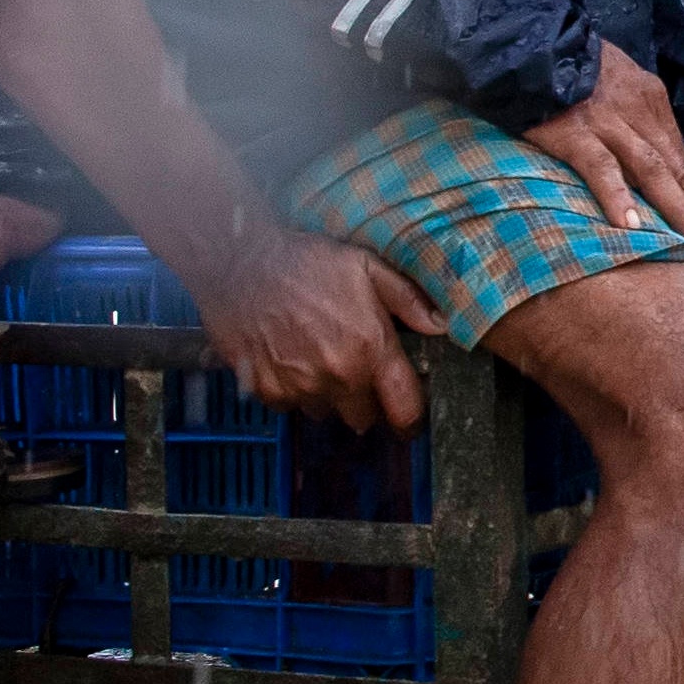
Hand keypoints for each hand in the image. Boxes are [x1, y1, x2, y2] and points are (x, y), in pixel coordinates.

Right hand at [189, 212, 443, 433]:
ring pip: (324, 412)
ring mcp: (299, 387)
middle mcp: (337, 377)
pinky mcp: (266, 390)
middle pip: (363, 418)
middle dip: (364, 400)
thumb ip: (409, 300)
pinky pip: (289, 405)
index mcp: (370, 350)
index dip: (410, 420)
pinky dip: (291, 389)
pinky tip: (288, 357)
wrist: (241, 263)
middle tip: (354, 369)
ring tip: (316, 356)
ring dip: (326, 395)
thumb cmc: (306, 262)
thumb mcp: (367, 267)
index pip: (403, 410)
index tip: (408, 421)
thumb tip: (442, 326)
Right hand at [518, 39, 683, 240]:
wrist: (529, 40)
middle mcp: (637, 109)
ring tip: (683, 243)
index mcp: (649, 98)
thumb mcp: (614, 83)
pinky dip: (617, 196)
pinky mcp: (575, 132)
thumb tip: (644, 157)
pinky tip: (629, 225)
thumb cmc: (569, 65)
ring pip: (649, 169)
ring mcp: (607, 121)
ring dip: (670, 208)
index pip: (678, 154)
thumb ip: (631, 115)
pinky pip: (601, 168)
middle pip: (673, 166)